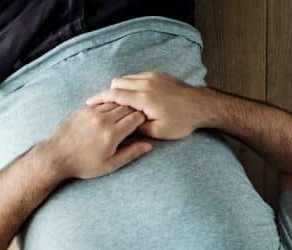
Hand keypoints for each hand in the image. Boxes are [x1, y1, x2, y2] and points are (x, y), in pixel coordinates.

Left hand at [39, 103, 151, 179]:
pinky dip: (110, 105)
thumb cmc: (84, 164)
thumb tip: (148, 146)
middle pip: (126, 107)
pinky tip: (113, 110)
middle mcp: (103, 120)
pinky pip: (101, 103)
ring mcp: (91, 113)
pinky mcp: (83, 110)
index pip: (135, 118)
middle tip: (140, 114)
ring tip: (128, 111)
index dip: (143, 118)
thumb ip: (131, 153)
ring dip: (123, 106)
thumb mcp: (110, 164)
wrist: (56, 156)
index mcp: (112, 134)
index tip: (146, 121)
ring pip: (114, 103)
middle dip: (135, 110)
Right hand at [86, 71, 219, 139]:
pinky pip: (137, 76)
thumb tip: (123, 127)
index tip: (89, 104)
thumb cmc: (182, 122)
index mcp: (143, 98)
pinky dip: (131, 84)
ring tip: (119, 103)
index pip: (114, 94)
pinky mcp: (158, 75)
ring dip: (120, 88)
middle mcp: (146, 83)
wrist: (202, 106)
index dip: (99, 99)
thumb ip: (138, 129)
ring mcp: (152, 77)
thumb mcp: (159, 132)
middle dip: (109, 94)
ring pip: (126, 78)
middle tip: (106, 107)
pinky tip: (133, 97)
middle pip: (117, 83)